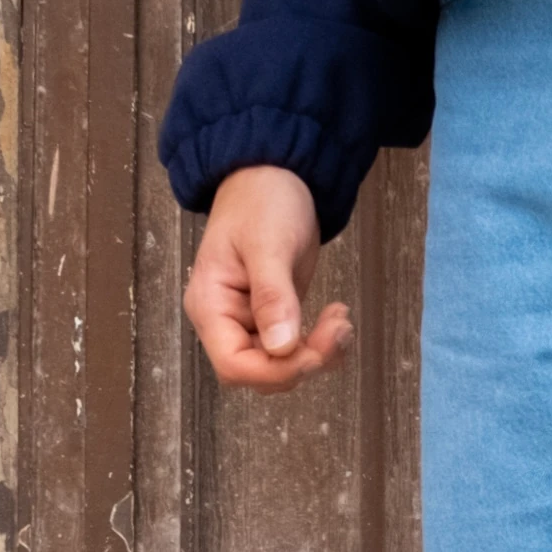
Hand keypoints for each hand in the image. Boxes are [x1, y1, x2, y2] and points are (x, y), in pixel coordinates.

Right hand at [183, 165, 353, 391]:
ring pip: (284, 368)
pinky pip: (297, 352)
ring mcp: (250, 324)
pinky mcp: (275, 320)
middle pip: (261, 375)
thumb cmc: (261, 200)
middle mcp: (226, 322)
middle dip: (304, 362)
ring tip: (341, 320)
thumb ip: (273, 296)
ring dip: (319, 355)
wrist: (272, 177)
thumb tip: (282, 346)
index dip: (275, 371)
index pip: (234, 366)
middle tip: (338, 328)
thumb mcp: (267, 244)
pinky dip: (322, 345)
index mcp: (210, 306)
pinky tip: (337, 318)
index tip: (313, 352)